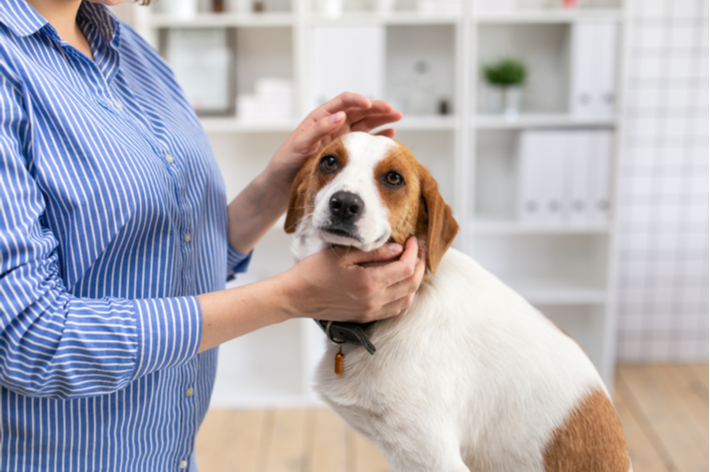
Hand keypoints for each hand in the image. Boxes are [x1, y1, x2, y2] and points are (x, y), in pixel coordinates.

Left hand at [266, 92, 402, 191]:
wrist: (283, 182)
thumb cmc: (287, 161)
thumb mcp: (300, 144)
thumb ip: (319, 130)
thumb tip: (340, 115)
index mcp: (320, 118)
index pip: (343, 102)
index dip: (357, 100)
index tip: (369, 104)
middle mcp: (333, 125)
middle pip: (359, 111)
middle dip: (377, 108)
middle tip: (393, 109)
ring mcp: (340, 137)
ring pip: (365, 123)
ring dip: (381, 120)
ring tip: (397, 117)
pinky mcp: (346, 151)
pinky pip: (364, 139)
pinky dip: (377, 135)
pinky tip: (389, 134)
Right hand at [279, 237, 425, 322]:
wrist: (296, 297)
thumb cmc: (314, 271)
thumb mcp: (343, 254)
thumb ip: (373, 252)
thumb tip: (397, 249)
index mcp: (369, 283)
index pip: (405, 268)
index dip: (413, 252)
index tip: (413, 239)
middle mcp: (374, 301)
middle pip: (411, 285)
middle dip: (419, 265)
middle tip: (418, 250)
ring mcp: (370, 312)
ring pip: (407, 300)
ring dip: (414, 282)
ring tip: (412, 265)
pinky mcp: (365, 317)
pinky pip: (395, 310)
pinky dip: (404, 296)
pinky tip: (400, 283)